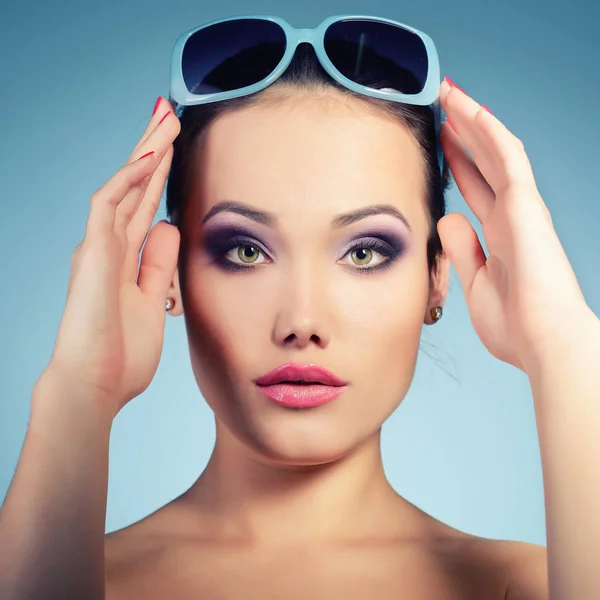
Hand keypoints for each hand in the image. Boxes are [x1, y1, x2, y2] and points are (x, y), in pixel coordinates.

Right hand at [41, 99, 181, 416]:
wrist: (94, 387)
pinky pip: (108, 206)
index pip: (144, 205)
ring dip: (144, 152)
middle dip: (152, 150)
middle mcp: (109, 246)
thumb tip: (169, 227)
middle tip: (169, 115)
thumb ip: (158, 265)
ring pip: (121, 186)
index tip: (177, 147)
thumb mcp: (153, 301)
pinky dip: (129, 180)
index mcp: (125, 259)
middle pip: (133, 187)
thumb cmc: (121, 355)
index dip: (159, 176)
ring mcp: (97, 247)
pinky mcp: (91, 254)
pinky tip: (151, 157)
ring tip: (165, 119)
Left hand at [436, 78, 591, 372]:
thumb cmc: (515, 326)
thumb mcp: (475, 283)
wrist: (544, 343)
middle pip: (485, 163)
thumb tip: (448, 218)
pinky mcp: (526, 205)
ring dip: (472, 121)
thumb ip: (462, 250)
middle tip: (442, 109)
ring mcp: (521, 208)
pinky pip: (507, 157)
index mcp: (500, 235)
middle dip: (463, 135)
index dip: (459, 163)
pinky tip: (469, 110)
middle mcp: (512, 216)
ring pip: (496, 150)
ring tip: (450, 95)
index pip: (476, 188)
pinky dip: (488, 131)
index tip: (441, 143)